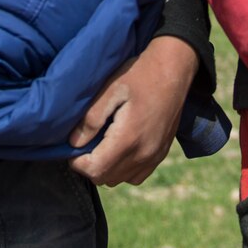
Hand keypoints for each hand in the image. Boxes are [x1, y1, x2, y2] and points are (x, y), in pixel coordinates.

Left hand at [68, 35, 198, 185]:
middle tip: (86, 142)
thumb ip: (91, 118)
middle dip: (90, 165)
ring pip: (120, 179)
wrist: (175, 69)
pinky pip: (136, 176)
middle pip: (105, 178)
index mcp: (128, 139)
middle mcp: (143, 154)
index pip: (95, 170)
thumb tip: (74, 143)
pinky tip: (120, 148)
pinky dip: (123, 169)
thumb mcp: (111, 89)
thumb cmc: (140, 74)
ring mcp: (154, 156)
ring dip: (106, 168)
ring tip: (102, 144)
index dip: (78, 163)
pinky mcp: (161, 153)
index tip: (73, 147)